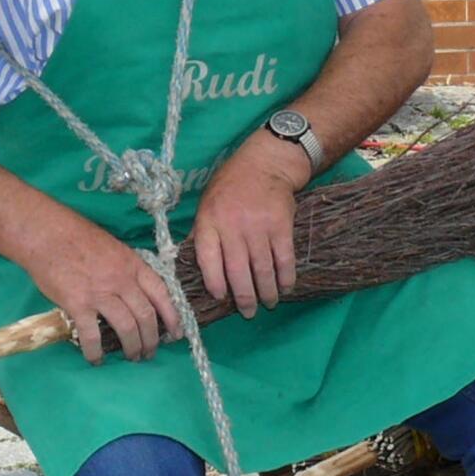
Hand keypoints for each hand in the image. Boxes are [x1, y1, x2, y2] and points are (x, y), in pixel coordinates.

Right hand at [23, 214, 182, 363]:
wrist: (47, 234)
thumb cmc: (78, 238)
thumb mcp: (114, 248)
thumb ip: (127, 270)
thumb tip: (136, 294)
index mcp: (133, 265)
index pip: (161, 294)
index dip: (172, 316)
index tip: (176, 333)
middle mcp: (122, 281)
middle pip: (146, 316)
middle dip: (152, 339)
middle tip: (150, 353)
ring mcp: (100, 293)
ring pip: (127, 327)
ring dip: (132, 347)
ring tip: (132, 358)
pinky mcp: (78, 304)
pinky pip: (91, 335)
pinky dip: (95, 351)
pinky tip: (96, 359)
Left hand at [192, 135, 306, 318]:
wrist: (265, 163)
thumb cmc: (230, 187)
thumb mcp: (207, 204)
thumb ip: (201, 234)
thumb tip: (188, 265)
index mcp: (210, 221)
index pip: (208, 258)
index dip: (214, 282)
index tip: (221, 297)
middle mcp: (232, 226)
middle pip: (236, 270)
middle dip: (244, 297)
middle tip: (248, 312)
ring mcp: (258, 226)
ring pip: (261, 268)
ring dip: (266, 291)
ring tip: (269, 303)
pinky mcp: (281, 226)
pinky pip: (283, 258)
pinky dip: (286, 276)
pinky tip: (286, 286)